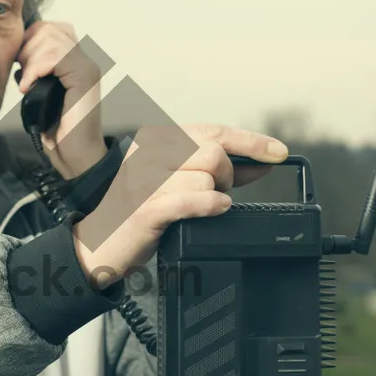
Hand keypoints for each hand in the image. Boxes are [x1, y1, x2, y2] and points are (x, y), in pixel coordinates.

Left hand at [14, 20, 105, 178]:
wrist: (74, 154)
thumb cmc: (56, 129)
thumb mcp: (39, 92)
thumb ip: (34, 70)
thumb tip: (18, 54)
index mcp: (73, 60)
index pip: (48, 28)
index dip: (28, 41)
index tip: (19, 66)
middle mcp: (83, 59)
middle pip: (47, 28)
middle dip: (26, 49)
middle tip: (23, 76)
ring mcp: (86, 66)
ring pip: (50, 38)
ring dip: (30, 60)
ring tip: (27, 83)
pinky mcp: (85, 77)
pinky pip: (56, 56)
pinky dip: (36, 69)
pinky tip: (29, 87)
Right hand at [72, 124, 288, 288]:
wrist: (98, 245)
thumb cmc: (139, 211)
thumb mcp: (175, 181)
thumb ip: (216, 169)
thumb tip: (261, 162)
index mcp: (155, 138)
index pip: (213, 131)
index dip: (251, 142)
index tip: (278, 152)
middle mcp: (147, 152)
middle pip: (214, 153)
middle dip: (230, 176)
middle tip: (219, 192)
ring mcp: (145, 179)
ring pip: (208, 177)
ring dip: (217, 195)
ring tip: (201, 206)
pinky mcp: (146, 207)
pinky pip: (195, 199)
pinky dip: (212, 205)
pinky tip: (212, 210)